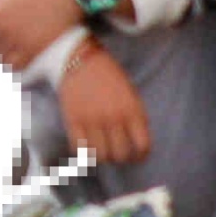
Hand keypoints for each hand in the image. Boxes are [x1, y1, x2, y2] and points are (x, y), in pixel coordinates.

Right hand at [58, 39, 151, 169]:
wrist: (77, 57)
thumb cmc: (107, 74)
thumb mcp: (130, 92)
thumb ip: (135, 116)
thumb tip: (136, 141)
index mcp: (132, 110)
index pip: (142, 145)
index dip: (141, 156)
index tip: (137, 157)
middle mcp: (113, 118)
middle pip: (121, 154)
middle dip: (121, 159)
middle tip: (117, 154)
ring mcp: (92, 120)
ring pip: (100, 155)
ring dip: (103, 158)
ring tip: (102, 152)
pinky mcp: (72, 120)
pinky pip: (80, 148)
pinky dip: (84, 153)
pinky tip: (87, 148)